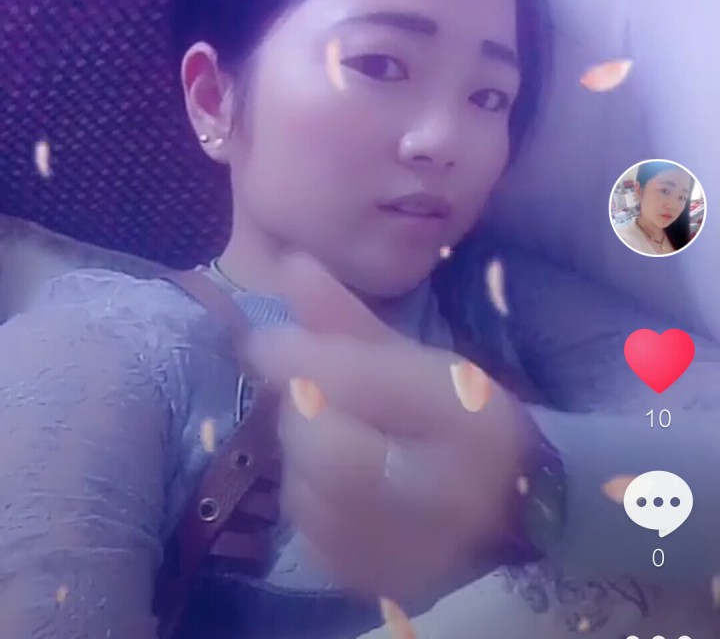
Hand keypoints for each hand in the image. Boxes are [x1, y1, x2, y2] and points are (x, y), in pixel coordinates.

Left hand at [246, 255, 533, 602]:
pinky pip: (310, 535)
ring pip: (307, 495)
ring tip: (330, 434)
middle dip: (299, 411)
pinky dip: (309, 498)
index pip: (363, 384)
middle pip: (324, 448)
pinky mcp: (383, 581)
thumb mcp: (414, 358)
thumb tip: (290, 265)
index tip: (262, 341)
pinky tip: (335, 481)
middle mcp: (444, 493)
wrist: (509, 504)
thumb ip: (349, 318)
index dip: (300, 357)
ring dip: (300, 455)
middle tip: (307, 394)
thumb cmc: (460, 417)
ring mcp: (411, 550)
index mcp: (465, 419)